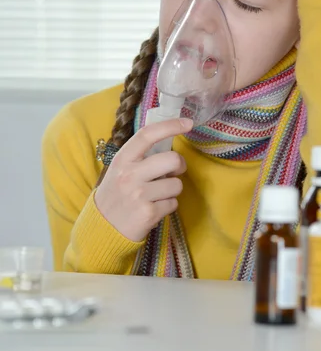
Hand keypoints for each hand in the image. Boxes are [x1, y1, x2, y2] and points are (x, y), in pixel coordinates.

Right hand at [95, 117, 192, 241]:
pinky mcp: (148, 213)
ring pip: (177, 184)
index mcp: (123, 159)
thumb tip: (168, 140)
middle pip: (172, 160)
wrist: (103, 228)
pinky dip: (168, 206)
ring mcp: (139, 195)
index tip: (187, 123)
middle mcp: (129, 175)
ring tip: (158, 194)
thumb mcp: (120, 169)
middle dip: (180, 165)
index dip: (169, 126)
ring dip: (172, 190)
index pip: (147, 135)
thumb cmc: (117, 194)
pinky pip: (173, 203)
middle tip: (175, 171)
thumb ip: (140, 156)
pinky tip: (154, 208)